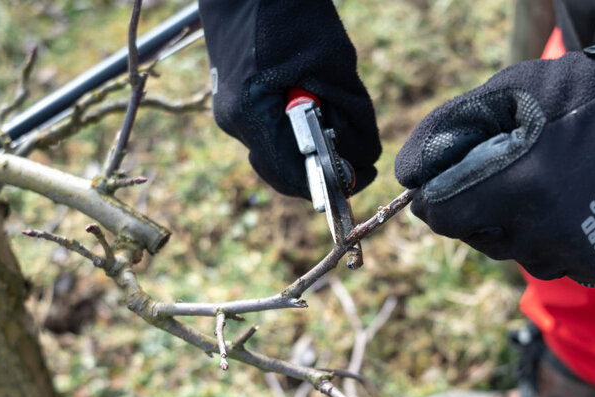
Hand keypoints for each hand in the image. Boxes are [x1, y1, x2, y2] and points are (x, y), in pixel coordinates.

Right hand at [200, 0, 380, 198]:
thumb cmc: (286, 9)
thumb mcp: (332, 61)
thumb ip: (351, 114)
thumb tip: (363, 157)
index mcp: (250, 115)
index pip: (293, 175)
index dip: (333, 182)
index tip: (363, 175)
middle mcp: (233, 122)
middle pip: (285, 170)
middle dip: (323, 166)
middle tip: (359, 153)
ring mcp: (230, 112)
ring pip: (279, 153)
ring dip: (311, 146)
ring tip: (338, 118)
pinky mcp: (236, 99)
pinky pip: (271, 132)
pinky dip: (298, 130)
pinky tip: (317, 105)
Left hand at [395, 47, 594, 286]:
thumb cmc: (579, 100)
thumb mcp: (505, 93)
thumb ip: (446, 133)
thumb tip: (408, 177)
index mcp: (514, 187)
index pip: (440, 216)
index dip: (441, 196)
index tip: (455, 180)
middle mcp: (541, 232)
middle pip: (477, 237)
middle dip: (482, 209)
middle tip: (517, 170)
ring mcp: (575, 255)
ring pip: (517, 254)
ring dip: (521, 228)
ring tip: (553, 186)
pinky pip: (557, 263)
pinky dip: (559, 241)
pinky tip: (579, 207)